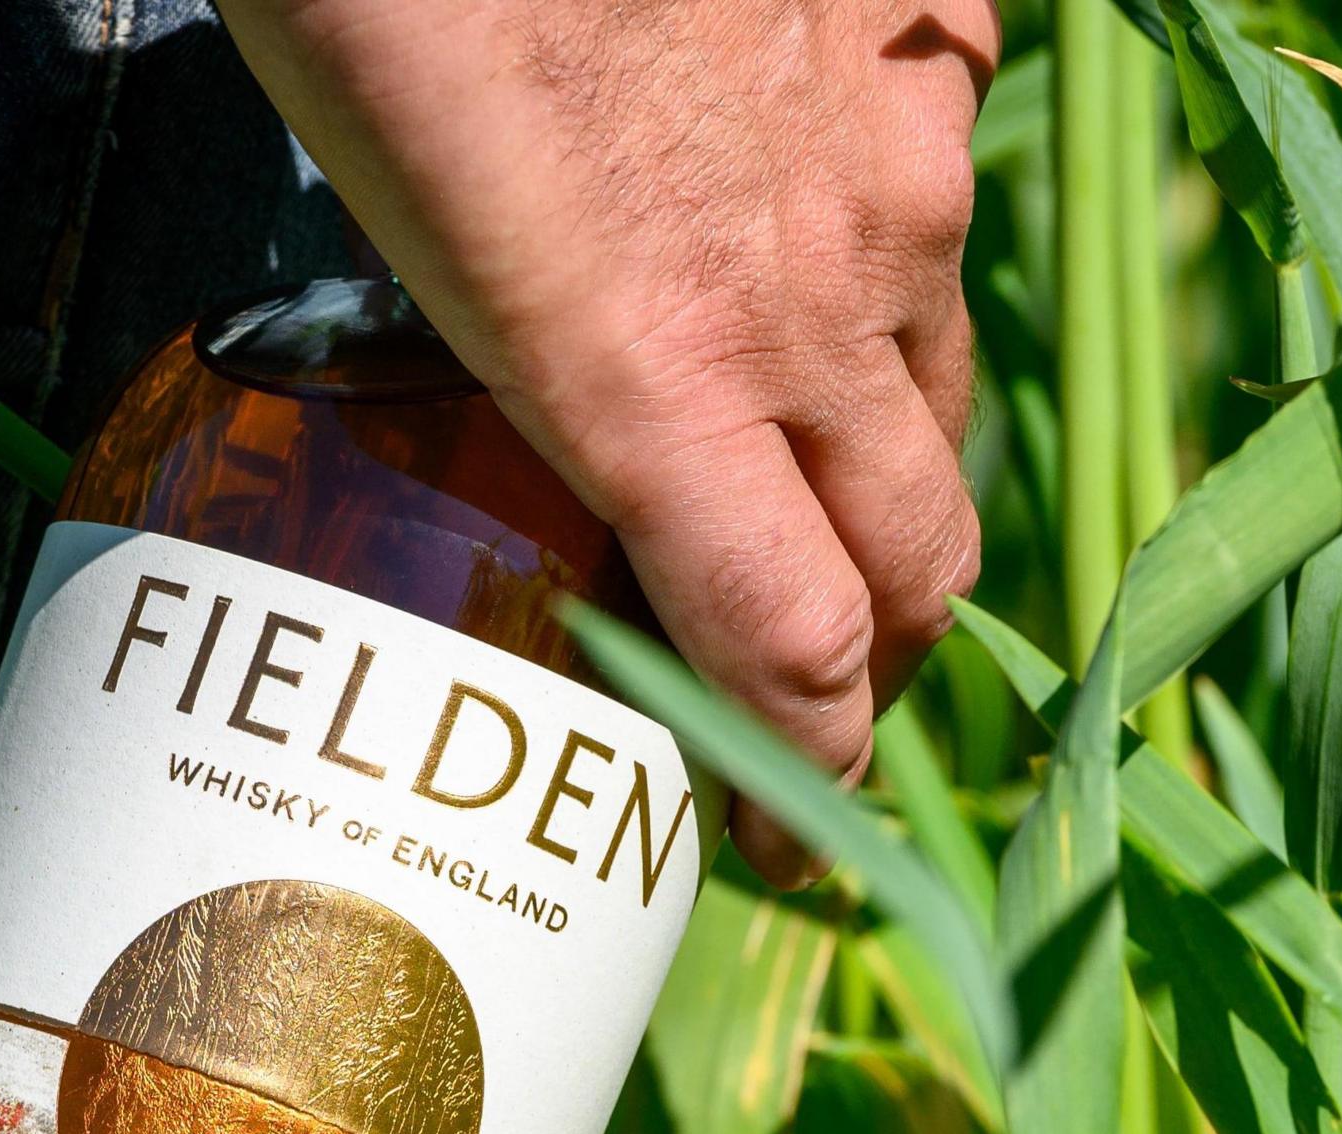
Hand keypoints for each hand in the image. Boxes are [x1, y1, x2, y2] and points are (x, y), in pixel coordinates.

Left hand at [222, 0, 994, 884]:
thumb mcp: (394, 224)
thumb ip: (529, 364)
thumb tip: (571, 439)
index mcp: (654, 385)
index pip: (803, 664)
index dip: (814, 783)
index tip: (792, 844)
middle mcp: (814, 300)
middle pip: (923, 559)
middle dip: (881, 657)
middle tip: (815, 687)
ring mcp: (897, 154)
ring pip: (940, 369)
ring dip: (882, 446)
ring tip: (797, 454)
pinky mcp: (932, 23)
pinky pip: (947, 163)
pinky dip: (892, 218)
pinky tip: (802, 193)